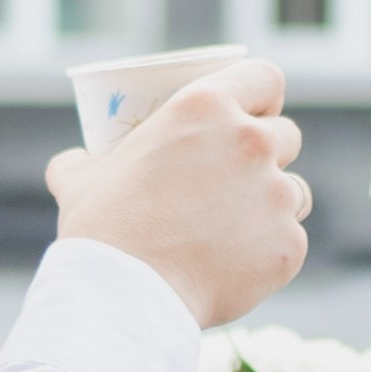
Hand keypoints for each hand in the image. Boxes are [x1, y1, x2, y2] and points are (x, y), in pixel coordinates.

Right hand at [48, 64, 310, 325]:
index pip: (264, 77)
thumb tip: (74, 162)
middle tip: (239, 177)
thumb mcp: (81, 179)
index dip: (263, 96)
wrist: (127, 294)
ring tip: (238, 227)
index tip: (254, 114)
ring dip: (275, 203)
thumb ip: (85, 161)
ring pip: (295, 190)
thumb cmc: (103, 230)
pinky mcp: (288, 244)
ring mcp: (276, 194)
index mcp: (206, 107)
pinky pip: (288, 240)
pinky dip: (268, 252)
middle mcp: (250, 141)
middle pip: (287, 135)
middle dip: (271, 153)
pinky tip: (235, 266)